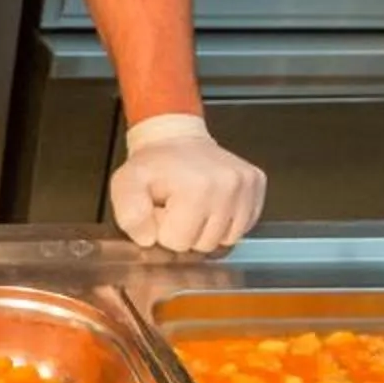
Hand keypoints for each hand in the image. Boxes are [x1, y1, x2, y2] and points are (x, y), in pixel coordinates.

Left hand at [109, 112, 265, 253]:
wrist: (176, 138)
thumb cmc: (154, 163)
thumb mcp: (126, 184)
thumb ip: (130, 215)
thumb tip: (149, 238)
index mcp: (197, 187)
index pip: (178, 242)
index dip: (164, 229)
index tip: (163, 208)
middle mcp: (228, 186)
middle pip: (204, 244)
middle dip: (185, 230)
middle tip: (177, 205)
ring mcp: (246, 185)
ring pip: (226, 240)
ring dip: (206, 228)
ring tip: (194, 205)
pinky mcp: (257, 184)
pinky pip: (243, 227)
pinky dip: (225, 222)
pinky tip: (211, 203)